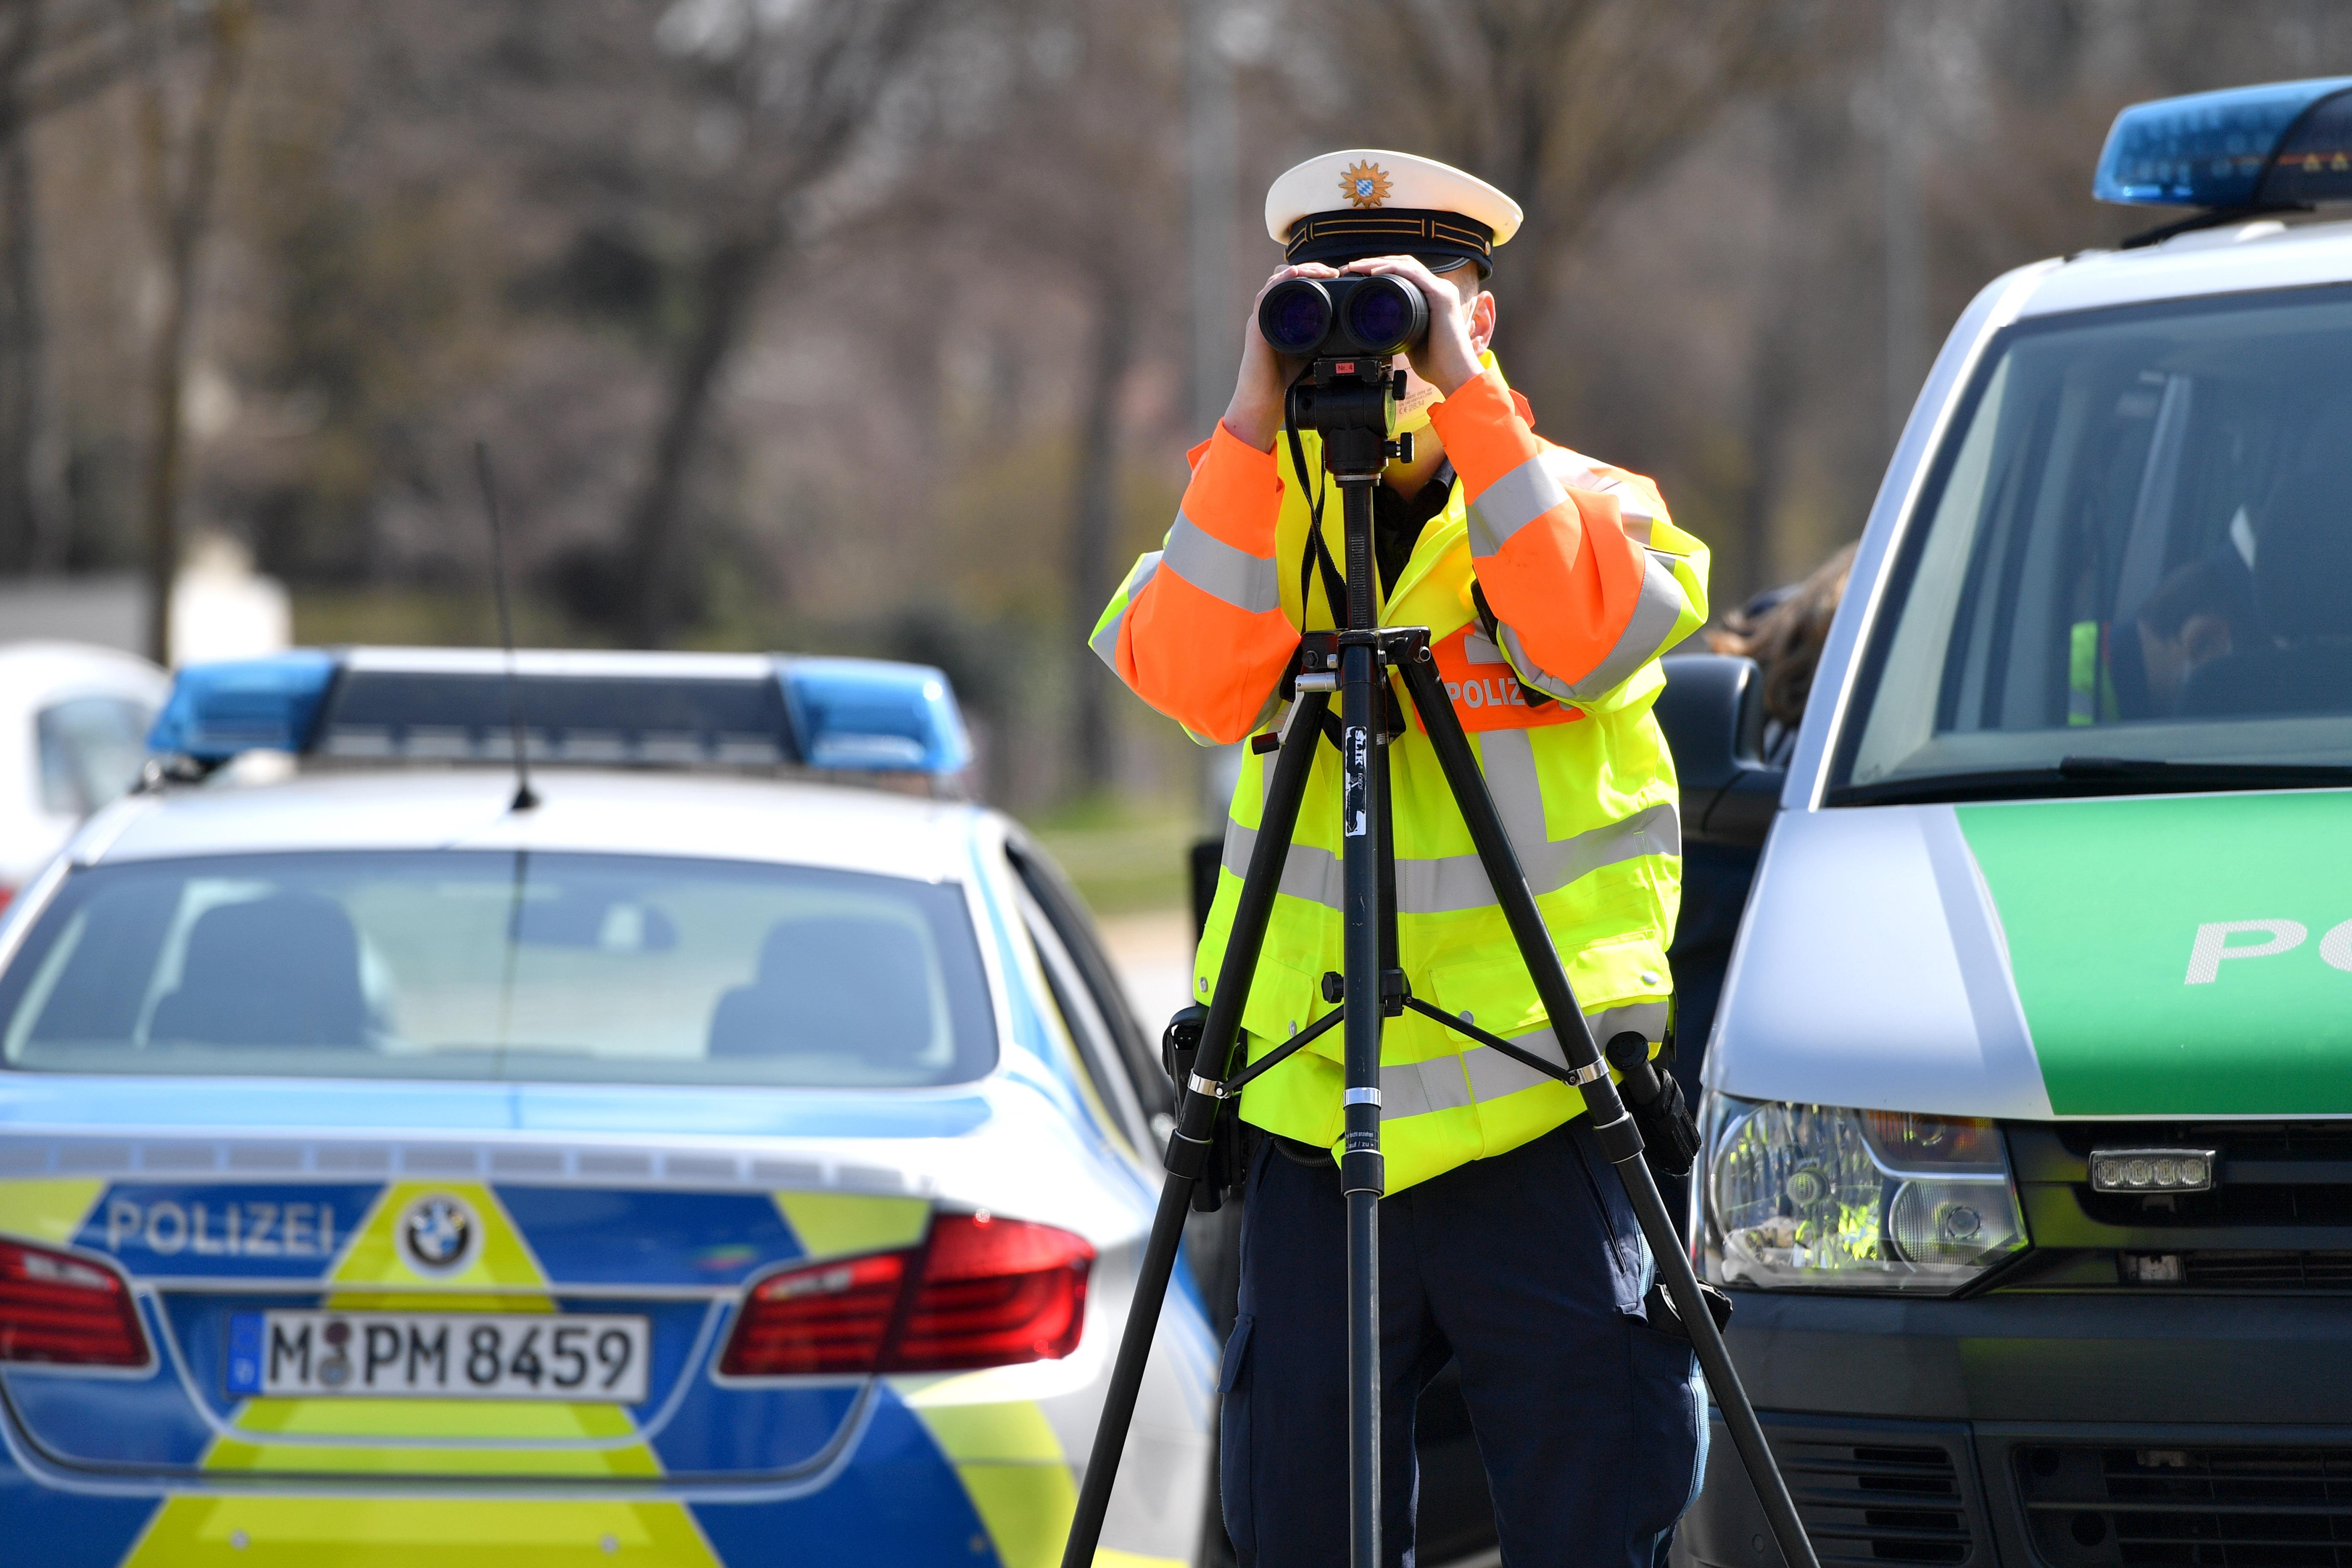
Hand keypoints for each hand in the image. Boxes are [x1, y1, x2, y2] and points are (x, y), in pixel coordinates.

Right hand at [1222, 262, 1342, 451]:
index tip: (1339, 276)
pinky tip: (1294, 275)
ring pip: (1277, 279)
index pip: (1300, 282)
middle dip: (1312, 268)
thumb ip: (1331, 344)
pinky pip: (1265, 295)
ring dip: (1300, 270)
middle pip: (1289, 275)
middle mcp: (1273, 312)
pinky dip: (1280, 281)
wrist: (1266, 401)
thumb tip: (1362, 343)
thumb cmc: (1289, 381)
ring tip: (1320, 272)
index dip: (1317, 273)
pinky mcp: (1256, 326)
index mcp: (1287, 315)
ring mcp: (1263, 317)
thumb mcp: (1318, 355)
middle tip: (1333, 272)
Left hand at [1342, 255, 1482, 395]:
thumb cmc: (1435, 363)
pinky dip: (1392, 269)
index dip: (1379, 270)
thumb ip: (1398, 328)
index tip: (1356, 276)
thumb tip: (1380, 328)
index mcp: (1431, 298)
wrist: (1454, 374)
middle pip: (1403, 265)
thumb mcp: (1409, 340)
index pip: (1403, 274)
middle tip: (1350, 267)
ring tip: (1357, 266)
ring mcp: (1441, 290)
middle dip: (1374, 262)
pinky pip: (1413, 273)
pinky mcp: (1441, 295)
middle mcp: (1438, 289)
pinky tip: (1374, 272)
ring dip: (1378, 262)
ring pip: (1406, 264)